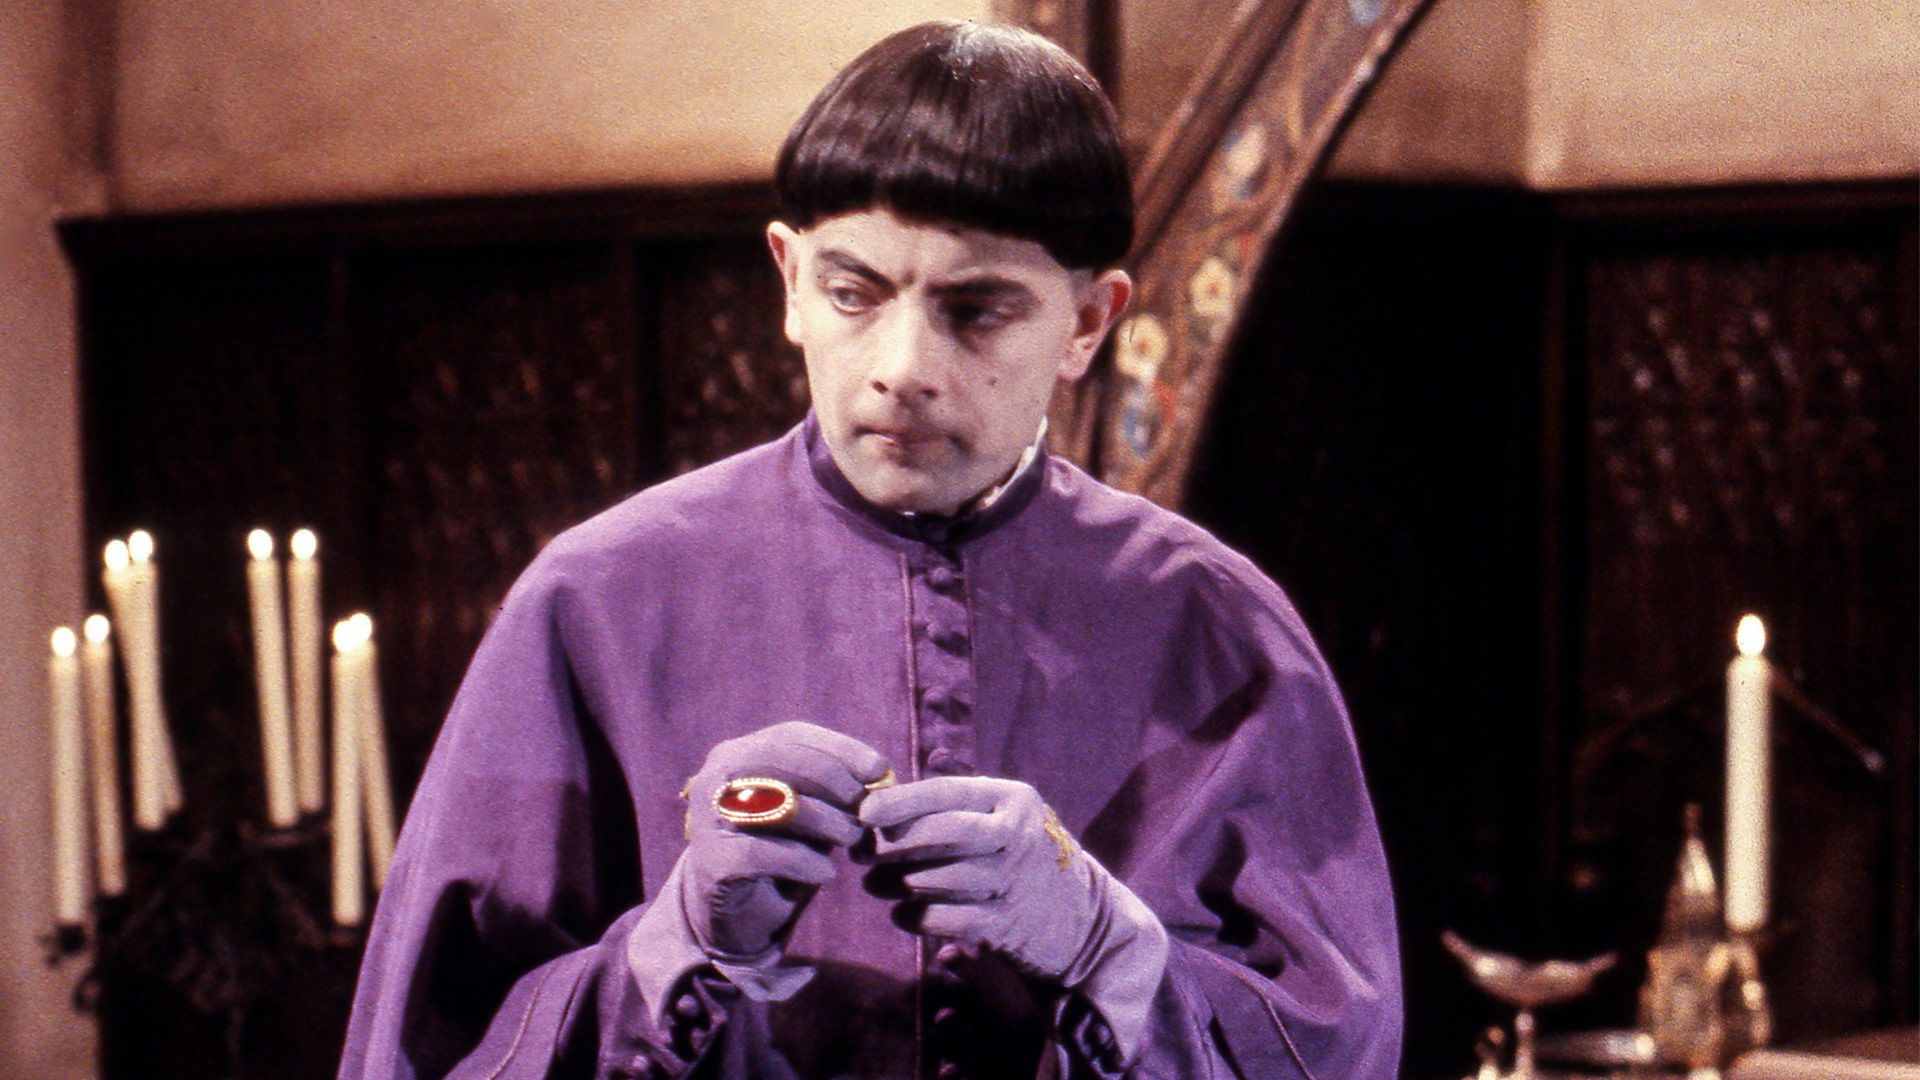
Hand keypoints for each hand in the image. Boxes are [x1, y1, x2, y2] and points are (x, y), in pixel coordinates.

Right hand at [678, 721, 889, 959]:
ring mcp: (708, 818)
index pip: (792, 734)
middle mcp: (715, 777)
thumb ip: (833, 788)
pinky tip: (825, 873)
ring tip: (852, 841)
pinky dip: (806, 863)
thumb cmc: (780, 852)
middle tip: (866, 811)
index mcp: (736, 752)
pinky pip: (770, 854)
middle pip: (785, 760)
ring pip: (781, 804)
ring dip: (830, 823)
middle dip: (837, 783)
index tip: (880, 770)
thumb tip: (880, 774)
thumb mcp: (809, 811)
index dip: (841, 747)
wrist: (734, 914)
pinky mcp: (713, 861)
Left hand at [859, 776, 1160, 986]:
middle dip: (891, 843)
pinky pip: (941, 919)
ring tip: (873, 884)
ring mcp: (1013, 882)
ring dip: (894, 883)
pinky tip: (901, 913)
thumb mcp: (1011, 817)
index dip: (899, 801)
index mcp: (1015, 799)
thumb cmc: (1029, 861)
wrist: (1086, 923)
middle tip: (859, 851)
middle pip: (940, 833)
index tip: (863, 811)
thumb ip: (962, 800)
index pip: (947, 791)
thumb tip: (892, 788)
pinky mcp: (1005, 926)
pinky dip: (912, 917)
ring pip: (936, 878)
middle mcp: (1017, 835)